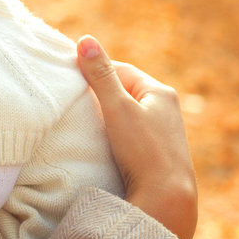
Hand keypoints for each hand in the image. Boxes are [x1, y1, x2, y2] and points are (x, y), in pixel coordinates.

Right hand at [76, 35, 197, 238]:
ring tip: (84, 123)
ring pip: (128, 115)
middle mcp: (167, 109)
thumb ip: (100, 75)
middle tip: (72, 100)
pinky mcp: (159, 154)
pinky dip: (116, 134)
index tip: (70, 77)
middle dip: (100, 94)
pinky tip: (103, 144)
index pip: (121, 70)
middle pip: (125, 92)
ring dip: (107, 117)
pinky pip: (132, 134)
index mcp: (160, 92)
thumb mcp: (117, 108)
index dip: (95, 71)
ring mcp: (165, 133)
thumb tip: (85, 40)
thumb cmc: (143, 150)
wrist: (168, 198)